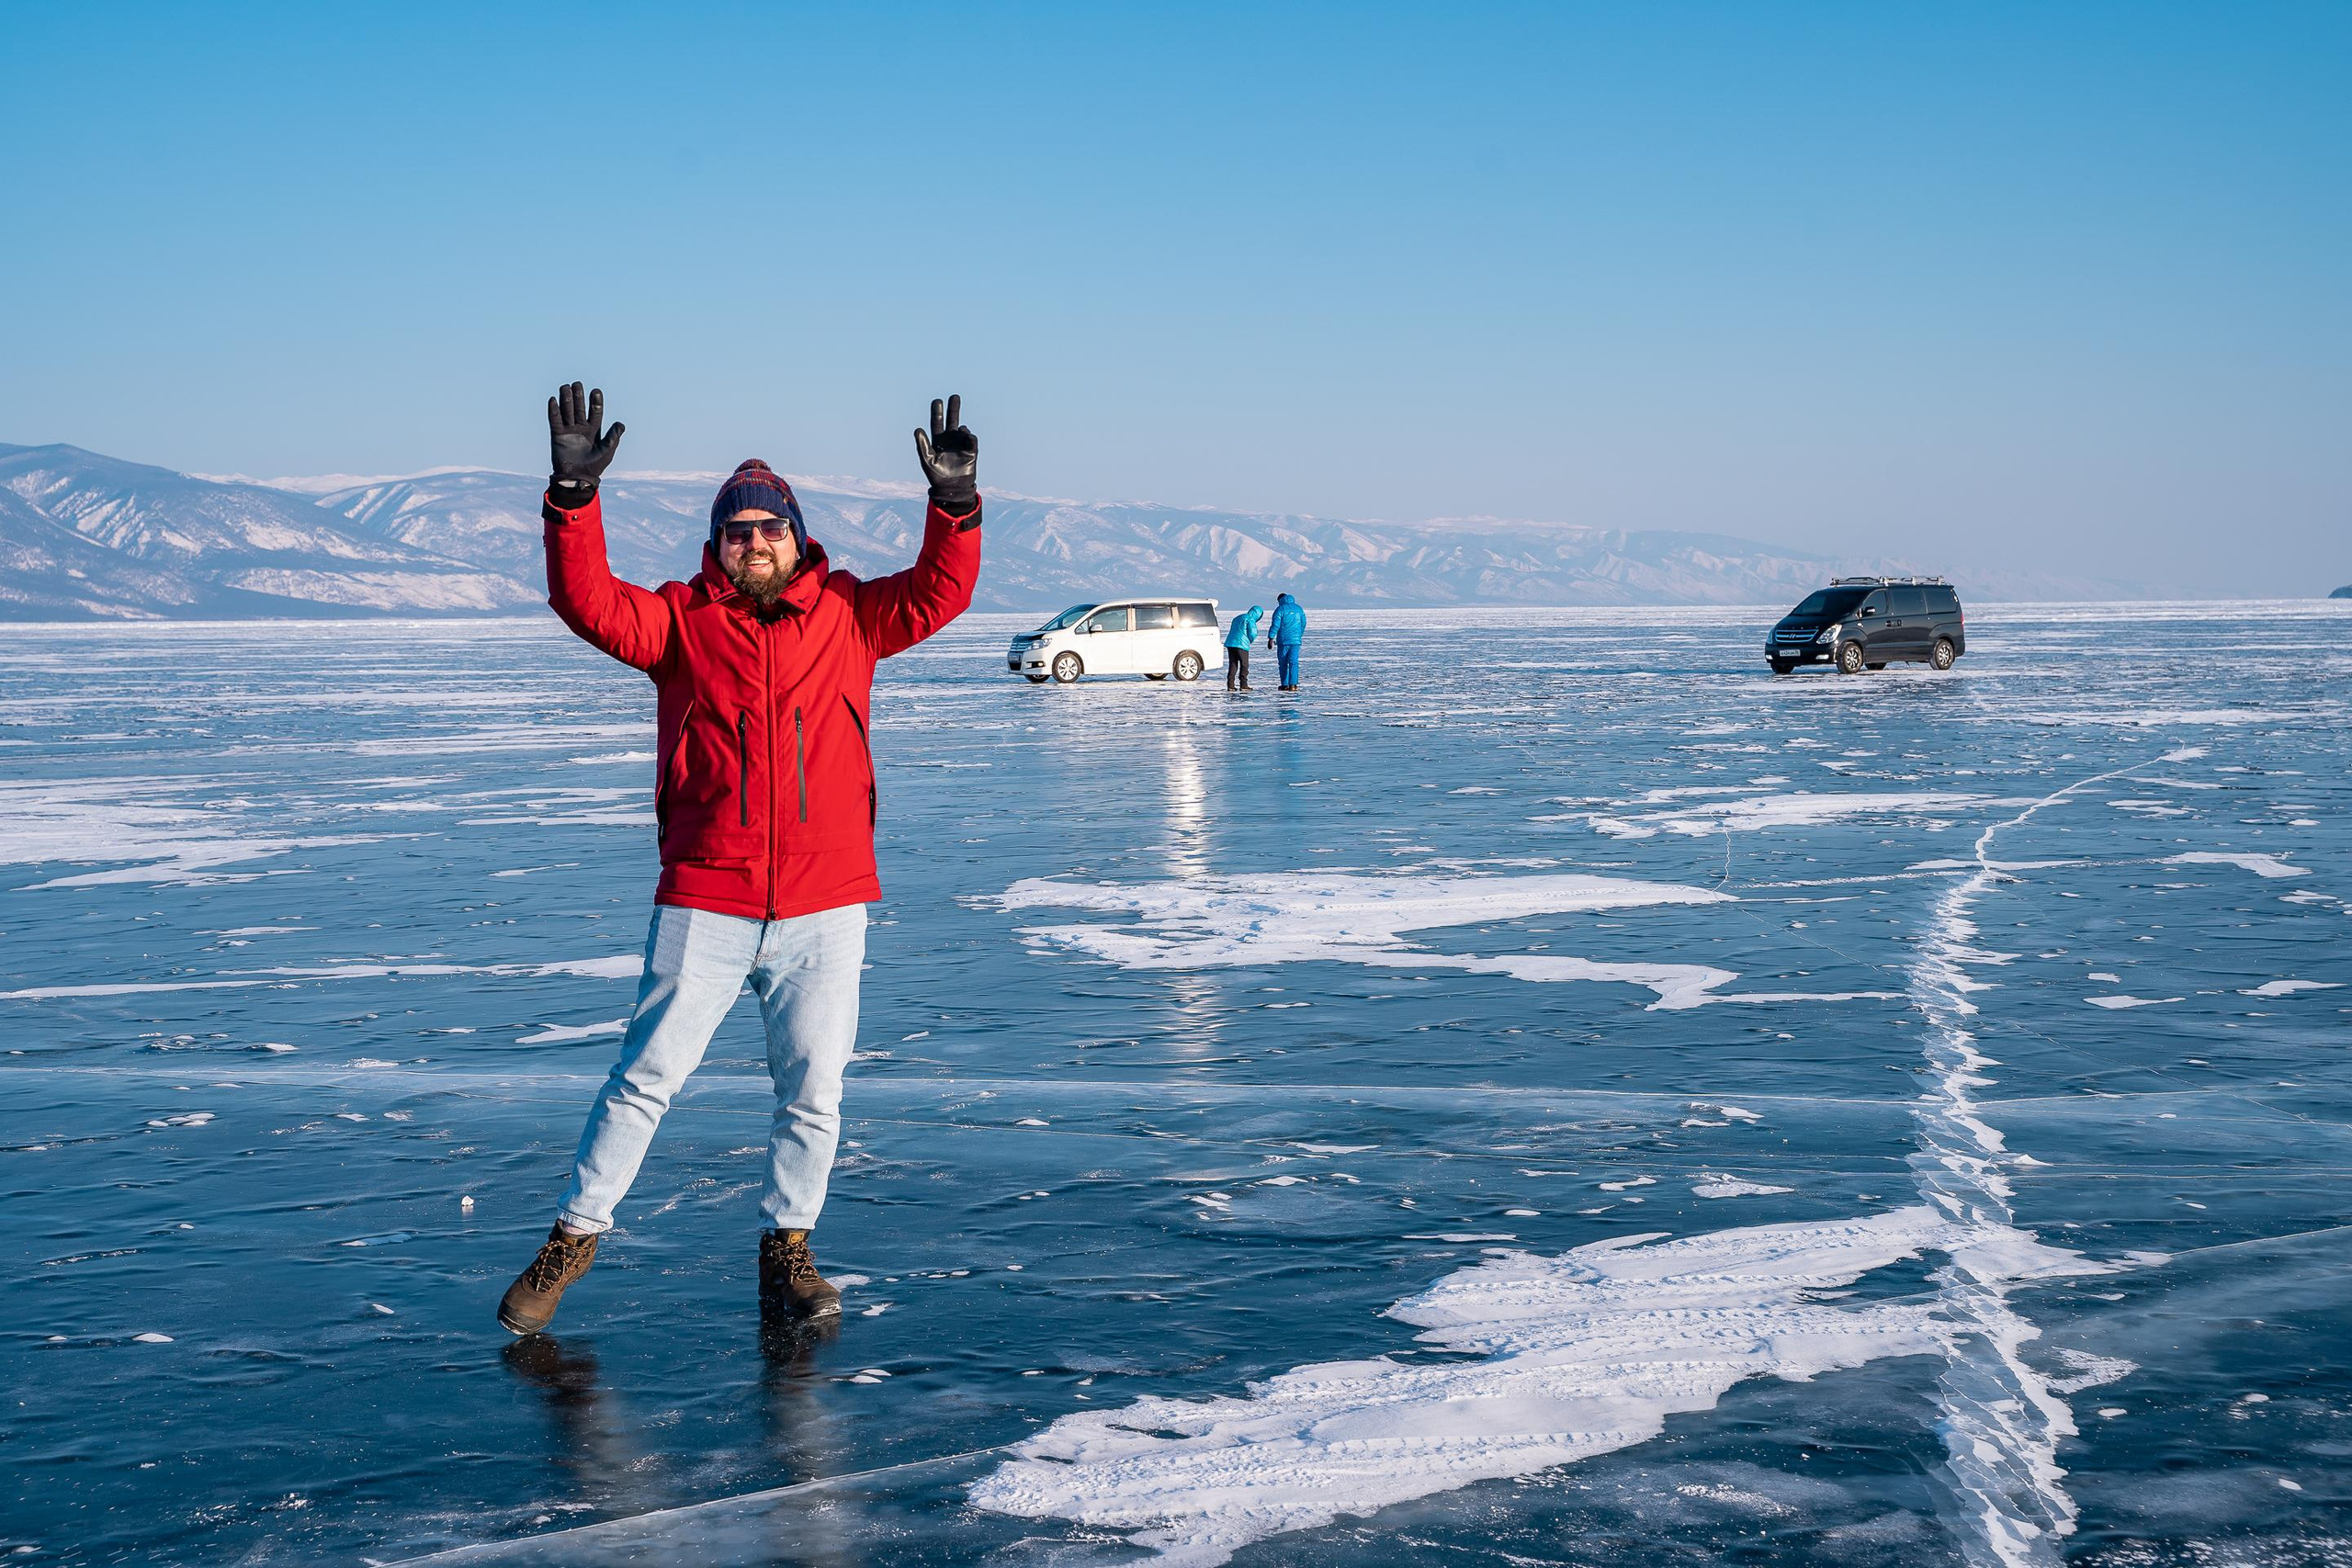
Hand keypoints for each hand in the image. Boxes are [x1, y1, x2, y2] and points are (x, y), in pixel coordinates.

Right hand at [547, 382, 624, 496]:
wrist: (577, 478)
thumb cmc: (595, 466)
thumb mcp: (607, 451)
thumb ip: (613, 437)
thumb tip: (621, 423)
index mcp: (594, 430)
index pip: (595, 412)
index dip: (595, 401)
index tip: (596, 391)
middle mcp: (581, 428)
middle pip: (579, 408)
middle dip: (578, 396)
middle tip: (577, 384)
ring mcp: (568, 431)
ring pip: (567, 411)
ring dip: (566, 399)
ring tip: (565, 386)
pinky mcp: (557, 435)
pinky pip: (554, 420)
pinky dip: (553, 410)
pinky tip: (553, 399)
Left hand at [913, 394, 977, 515]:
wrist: (951, 489)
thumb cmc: (936, 476)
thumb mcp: (926, 460)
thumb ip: (922, 445)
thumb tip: (917, 429)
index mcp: (938, 440)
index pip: (937, 423)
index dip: (937, 412)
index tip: (938, 400)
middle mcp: (950, 440)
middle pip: (952, 420)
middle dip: (953, 408)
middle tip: (955, 396)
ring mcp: (961, 445)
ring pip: (962, 429)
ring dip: (961, 427)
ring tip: (960, 430)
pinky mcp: (971, 451)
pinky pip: (972, 439)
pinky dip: (969, 436)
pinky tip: (966, 435)